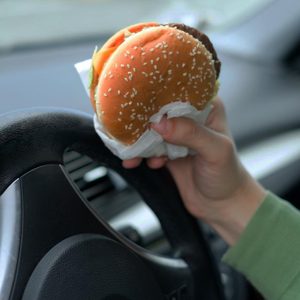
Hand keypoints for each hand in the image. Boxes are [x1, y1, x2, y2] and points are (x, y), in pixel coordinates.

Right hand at [123, 98, 265, 244]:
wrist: (221, 205)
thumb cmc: (227, 175)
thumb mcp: (215, 151)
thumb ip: (191, 134)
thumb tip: (160, 123)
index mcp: (206, 107)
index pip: (180, 91)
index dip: (161, 93)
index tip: (140, 96)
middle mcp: (189, 118)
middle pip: (160, 110)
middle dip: (144, 119)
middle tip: (127, 125)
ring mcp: (176, 136)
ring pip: (151, 130)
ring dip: (139, 140)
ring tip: (131, 150)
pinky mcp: (165, 152)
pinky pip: (147, 149)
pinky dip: (139, 154)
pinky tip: (134, 162)